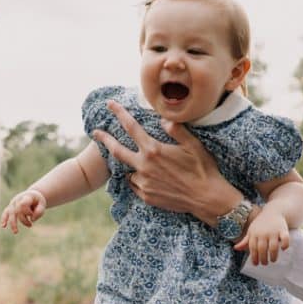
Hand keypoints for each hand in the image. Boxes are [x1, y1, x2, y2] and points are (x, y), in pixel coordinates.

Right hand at [1, 189, 46, 233]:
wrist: (32, 195)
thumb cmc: (37, 201)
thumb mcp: (42, 204)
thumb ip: (39, 211)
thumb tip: (32, 220)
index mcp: (26, 197)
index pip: (23, 204)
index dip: (28, 212)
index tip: (33, 215)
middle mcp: (18, 199)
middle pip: (17, 210)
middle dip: (23, 220)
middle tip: (30, 226)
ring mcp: (13, 203)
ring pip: (10, 213)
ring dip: (13, 223)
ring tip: (16, 232)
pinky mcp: (11, 207)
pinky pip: (6, 213)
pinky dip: (4, 219)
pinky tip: (3, 226)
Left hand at [91, 100, 237, 223]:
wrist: (207, 199)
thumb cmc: (202, 169)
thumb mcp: (193, 145)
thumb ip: (176, 130)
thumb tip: (163, 119)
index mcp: (154, 150)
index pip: (131, 127)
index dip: (119, 113)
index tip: (110, 104)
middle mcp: (144, 166)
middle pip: (117, 151)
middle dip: (105, 140)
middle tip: (96, 133)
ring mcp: (144, 183)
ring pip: (130, 170)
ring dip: (135, 166)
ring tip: (150, 167)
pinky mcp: (147, 197)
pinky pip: (136, 185)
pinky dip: (140, 180)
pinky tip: (152, 179)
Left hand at [235, 207, 289, 264]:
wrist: (274, 210)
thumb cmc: (261, 223)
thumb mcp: (251, 230)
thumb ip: (245, 241)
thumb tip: (235, 248)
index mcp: (254, 233)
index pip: (252, 248)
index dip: (254, 257)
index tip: (256, 264)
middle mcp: (263, 233)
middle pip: (262, 249)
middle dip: (263, 259)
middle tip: (264, 264)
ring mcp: (273, 231)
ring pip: (273, 247)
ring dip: (273, 256)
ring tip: (273, 260)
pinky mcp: (283, 229)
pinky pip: (285, 239)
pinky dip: (284, 245)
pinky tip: (283, 249)